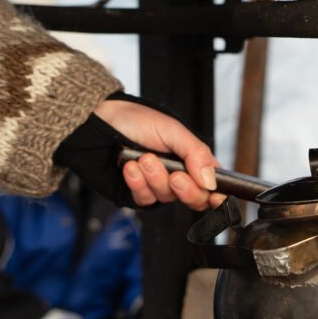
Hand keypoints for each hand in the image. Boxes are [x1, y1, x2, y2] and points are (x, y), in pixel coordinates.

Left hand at [94, 100, 225, 209]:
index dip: (218, 195)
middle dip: (187, 190)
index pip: (215, 185)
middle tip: (176, 176)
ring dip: (155, 179)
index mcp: (195, 160)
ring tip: (144, 159)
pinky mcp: (139, 192)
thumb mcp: (173, 130)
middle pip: (196, 199)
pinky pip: (145, 198)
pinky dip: (138, 184)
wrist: (99, 123)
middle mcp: (180, 175)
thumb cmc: (137, 120)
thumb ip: (197, 154)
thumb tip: (211, 181)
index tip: (215, 196)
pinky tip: (131, 168)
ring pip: (168, 198)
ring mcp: (159, 185)